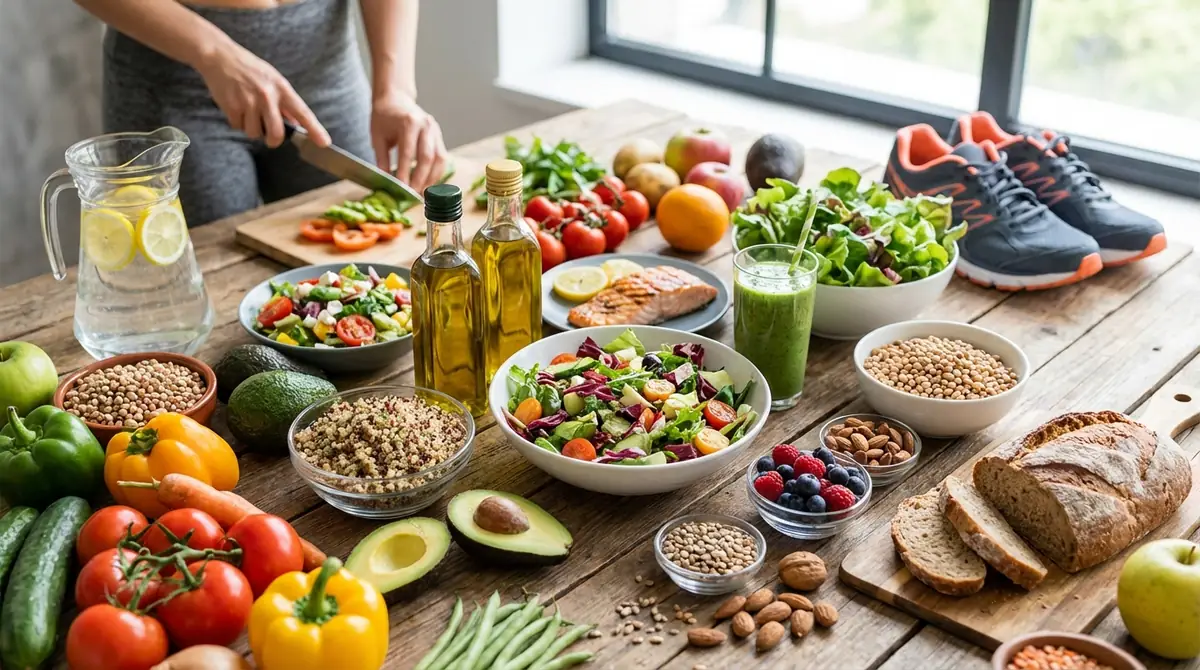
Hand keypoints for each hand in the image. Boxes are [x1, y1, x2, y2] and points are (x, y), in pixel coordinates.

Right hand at [195, 45, 329, 147]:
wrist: (220, 56)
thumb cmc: (249, 69)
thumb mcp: (273, 79)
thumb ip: (284, 102)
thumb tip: (296, 123)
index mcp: (281, 88)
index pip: (302, 112)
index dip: (315, 129)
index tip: (324, 142)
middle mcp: (267, 96)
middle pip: (277, 133)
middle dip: (274, 140)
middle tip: (270, 138)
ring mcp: (248, 102)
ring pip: (254, 133)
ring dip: (252, 128)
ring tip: (248, 112)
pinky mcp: (231, 106)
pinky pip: (238, 127)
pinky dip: (237, 122)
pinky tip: (236, 108)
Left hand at [371, 92, 447, 193]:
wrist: (395, 99)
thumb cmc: (384, 117)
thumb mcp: (377, 137)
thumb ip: (382, 159)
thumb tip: (387, 182)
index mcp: (408, 122)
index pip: (408, 152)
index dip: (405, 172)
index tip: (402, 188)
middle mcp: (426, 125)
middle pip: (427, 157)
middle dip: (420, 178)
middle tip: (413, 194)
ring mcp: (435, 130)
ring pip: (439, 159)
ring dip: (432, 178)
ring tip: (423, 192)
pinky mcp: (439, 136)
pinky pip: (442, 157)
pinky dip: (436, 172)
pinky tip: (429, 182)